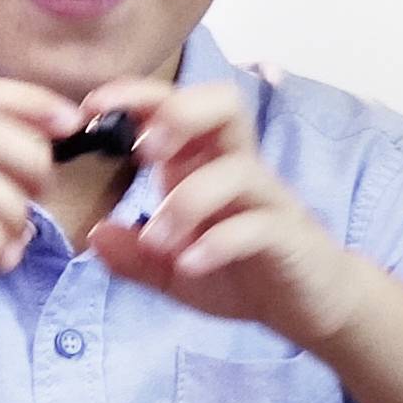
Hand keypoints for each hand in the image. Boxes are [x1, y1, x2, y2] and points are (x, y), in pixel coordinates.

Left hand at [78, 78, 376, 349]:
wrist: (309, 306)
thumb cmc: (243, 275)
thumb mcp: (174, 273)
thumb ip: (135, 257)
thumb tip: (95, 234)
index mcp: (204, 165)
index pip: (178, 106)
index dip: (139, 96)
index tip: (92, 107)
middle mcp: (238, 169)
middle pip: (225, 105)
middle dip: (180, 113)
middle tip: (143, 151)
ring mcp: (268, 200)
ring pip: (237, 169)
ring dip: (189, 199)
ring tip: (159, 241)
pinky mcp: (289, 237)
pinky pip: (258, 226)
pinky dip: (219, 242)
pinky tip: (191, 264)